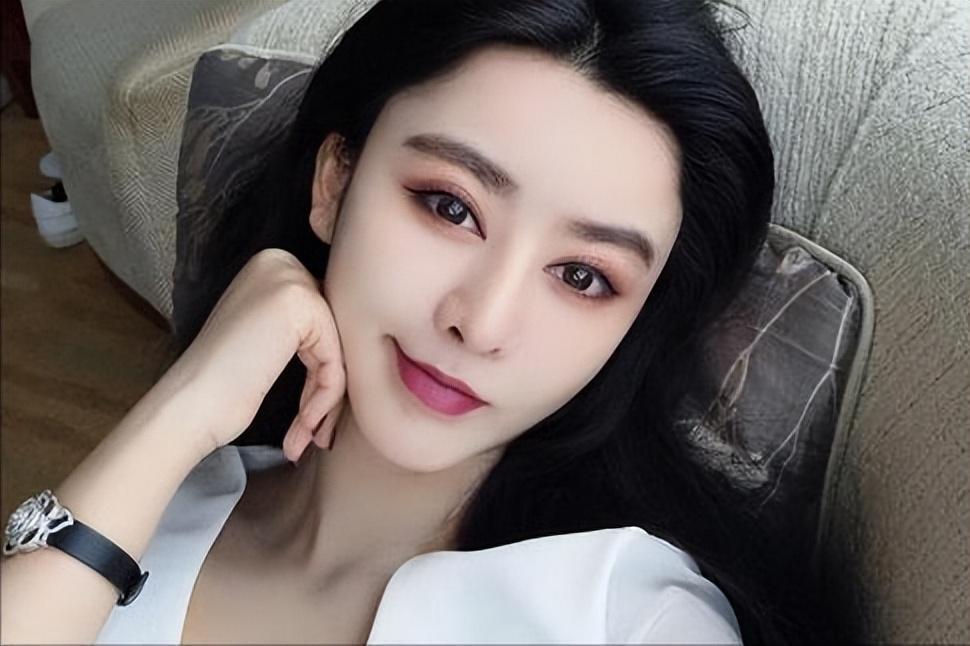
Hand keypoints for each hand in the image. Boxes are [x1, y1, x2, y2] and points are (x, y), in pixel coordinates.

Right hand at [165, 248, 346, 461]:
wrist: (188, 405)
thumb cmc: (223, 384)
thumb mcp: (269, 337)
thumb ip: (306, 327)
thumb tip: (354, 341)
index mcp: (272, 265)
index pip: (324, 323)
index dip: (323, 371)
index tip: (313, 413)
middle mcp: (280, 262)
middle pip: (334, 334)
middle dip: (328, 387)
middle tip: (314, 430)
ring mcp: (289, 278)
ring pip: (338, 350)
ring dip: (326, 401)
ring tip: (307, 435)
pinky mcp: (300, 304)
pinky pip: (335, 361)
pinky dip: (324, 400)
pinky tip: (304, 428)